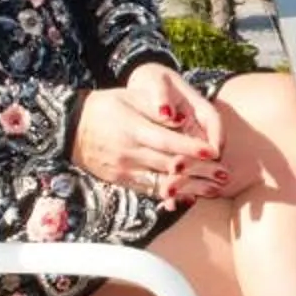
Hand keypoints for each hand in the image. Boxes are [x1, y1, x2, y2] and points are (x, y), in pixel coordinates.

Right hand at [75, 63, 230, 201]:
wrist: (71, 128)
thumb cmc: (107, 106)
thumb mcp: (130, 97)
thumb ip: (155, 107)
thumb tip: (181, 118)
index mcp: (132, 128)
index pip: (166, 141)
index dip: (190, 147)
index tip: (212, 152)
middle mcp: (128, 152)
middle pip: (169, 165)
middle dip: (199, 172)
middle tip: (224, 175)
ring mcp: (124, 169)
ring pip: (161, 183)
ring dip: (190, 188)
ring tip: (213, 190)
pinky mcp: (120, 181)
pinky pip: (148, 191)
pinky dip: (170, 196)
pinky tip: (189, 197)